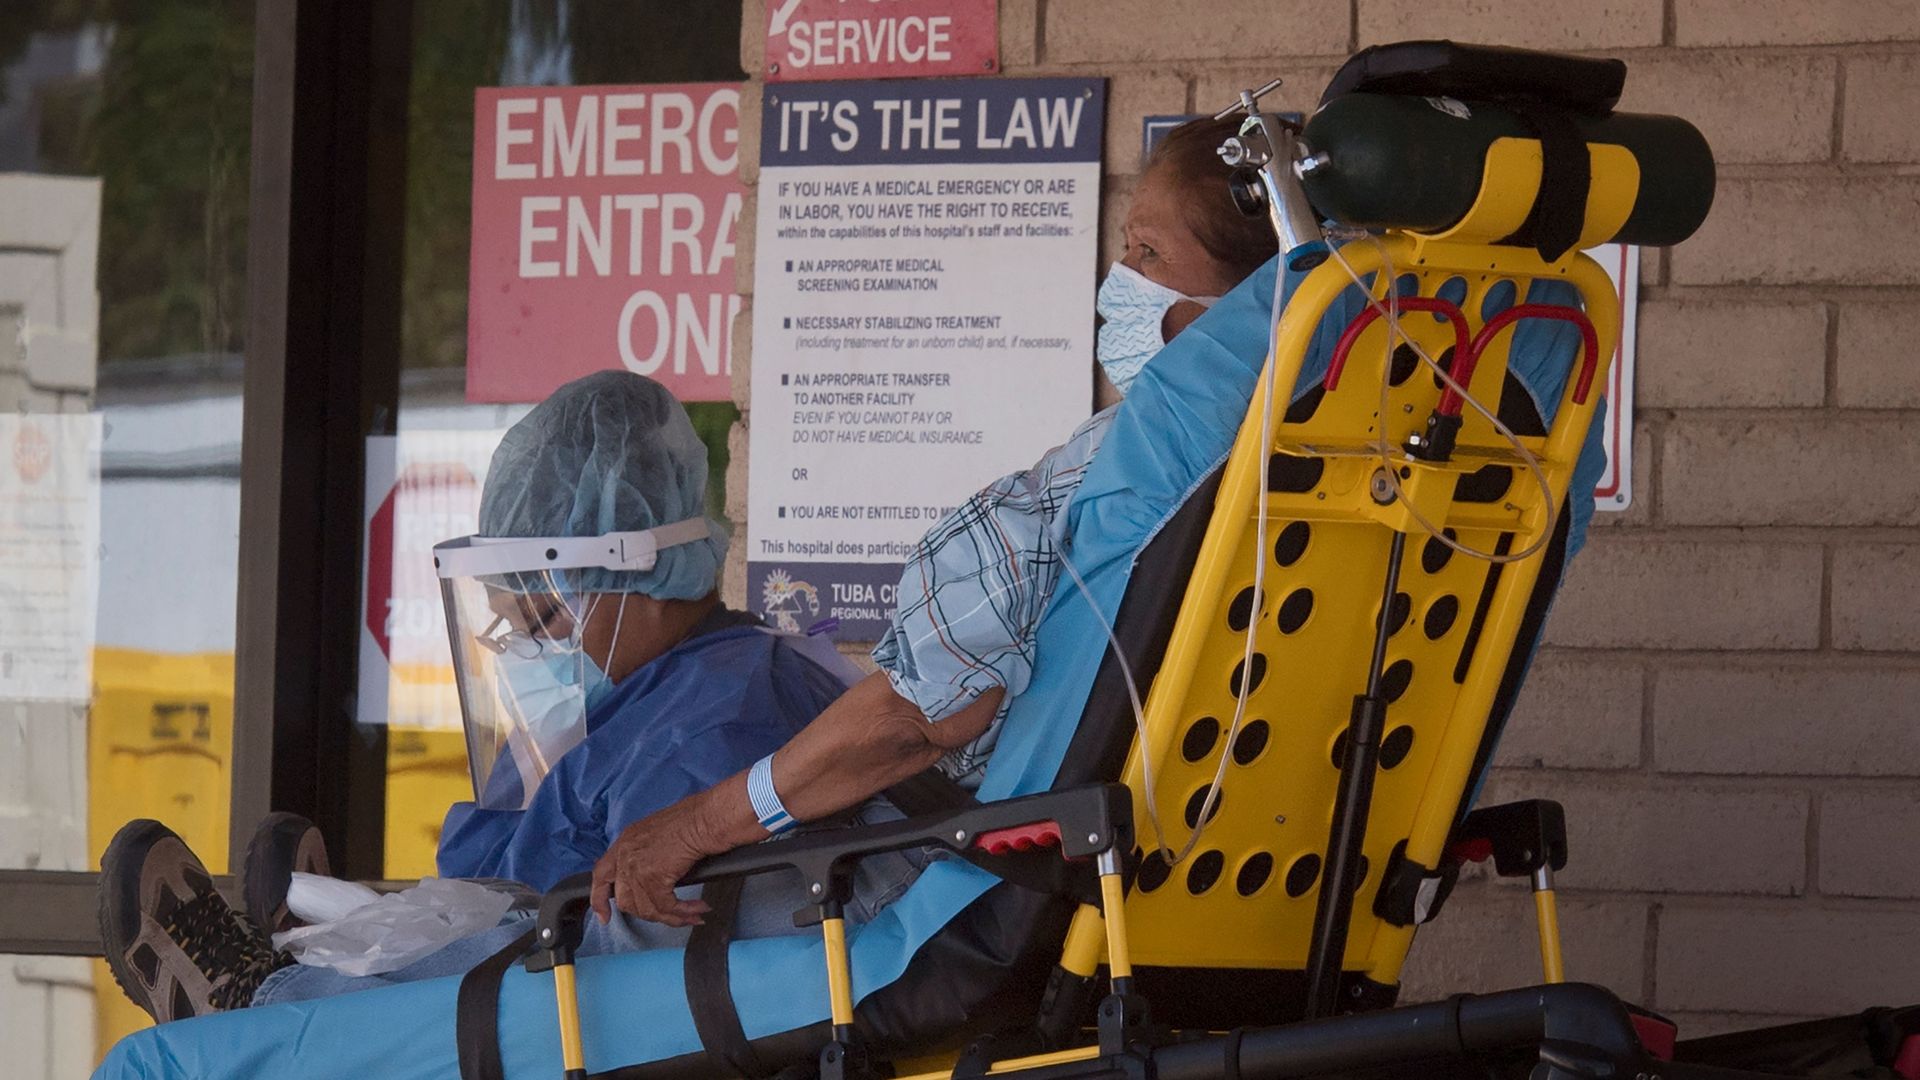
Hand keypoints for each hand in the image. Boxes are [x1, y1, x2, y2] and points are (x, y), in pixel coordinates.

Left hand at [590, 797, 714, 926]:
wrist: (706, 817)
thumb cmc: (694, 819)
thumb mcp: (658, 832)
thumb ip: (647, 852)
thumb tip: (654, 873)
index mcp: (626, 841)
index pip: (601, 875)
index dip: (599, 899)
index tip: (604, 917)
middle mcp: (626, 855)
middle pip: (625, 900)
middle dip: (648, 913)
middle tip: (670, 914)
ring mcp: (637, 867)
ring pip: (647, 909)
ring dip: (671, 917)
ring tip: (691, 915)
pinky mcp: (654, 878)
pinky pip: (667, 907)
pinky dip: (683, 913)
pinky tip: (697, 910)